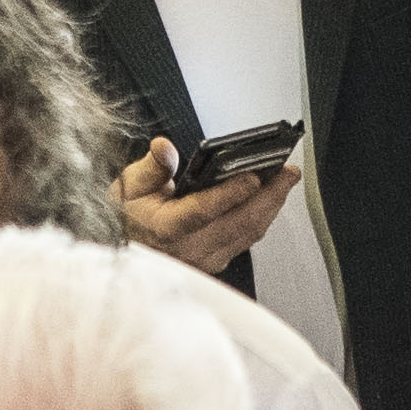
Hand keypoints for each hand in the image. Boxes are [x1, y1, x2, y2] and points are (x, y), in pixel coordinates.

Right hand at [114, 139, 294, 276]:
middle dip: (269, 195)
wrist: (122, 252)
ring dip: (270, 206)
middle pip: (239, 223)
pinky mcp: (215, 262)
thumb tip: (164, 148)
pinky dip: (260, 218)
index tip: (253, 175)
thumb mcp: (128, 187)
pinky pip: (245, 240)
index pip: (203, 211)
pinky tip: (268, 201)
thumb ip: (151, 166)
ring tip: (284, 181)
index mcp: (166, 229)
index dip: (231, 193)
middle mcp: (189, 249)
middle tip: (288, 172)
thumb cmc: (126, 219)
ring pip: (248, 234)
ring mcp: (205, 259)